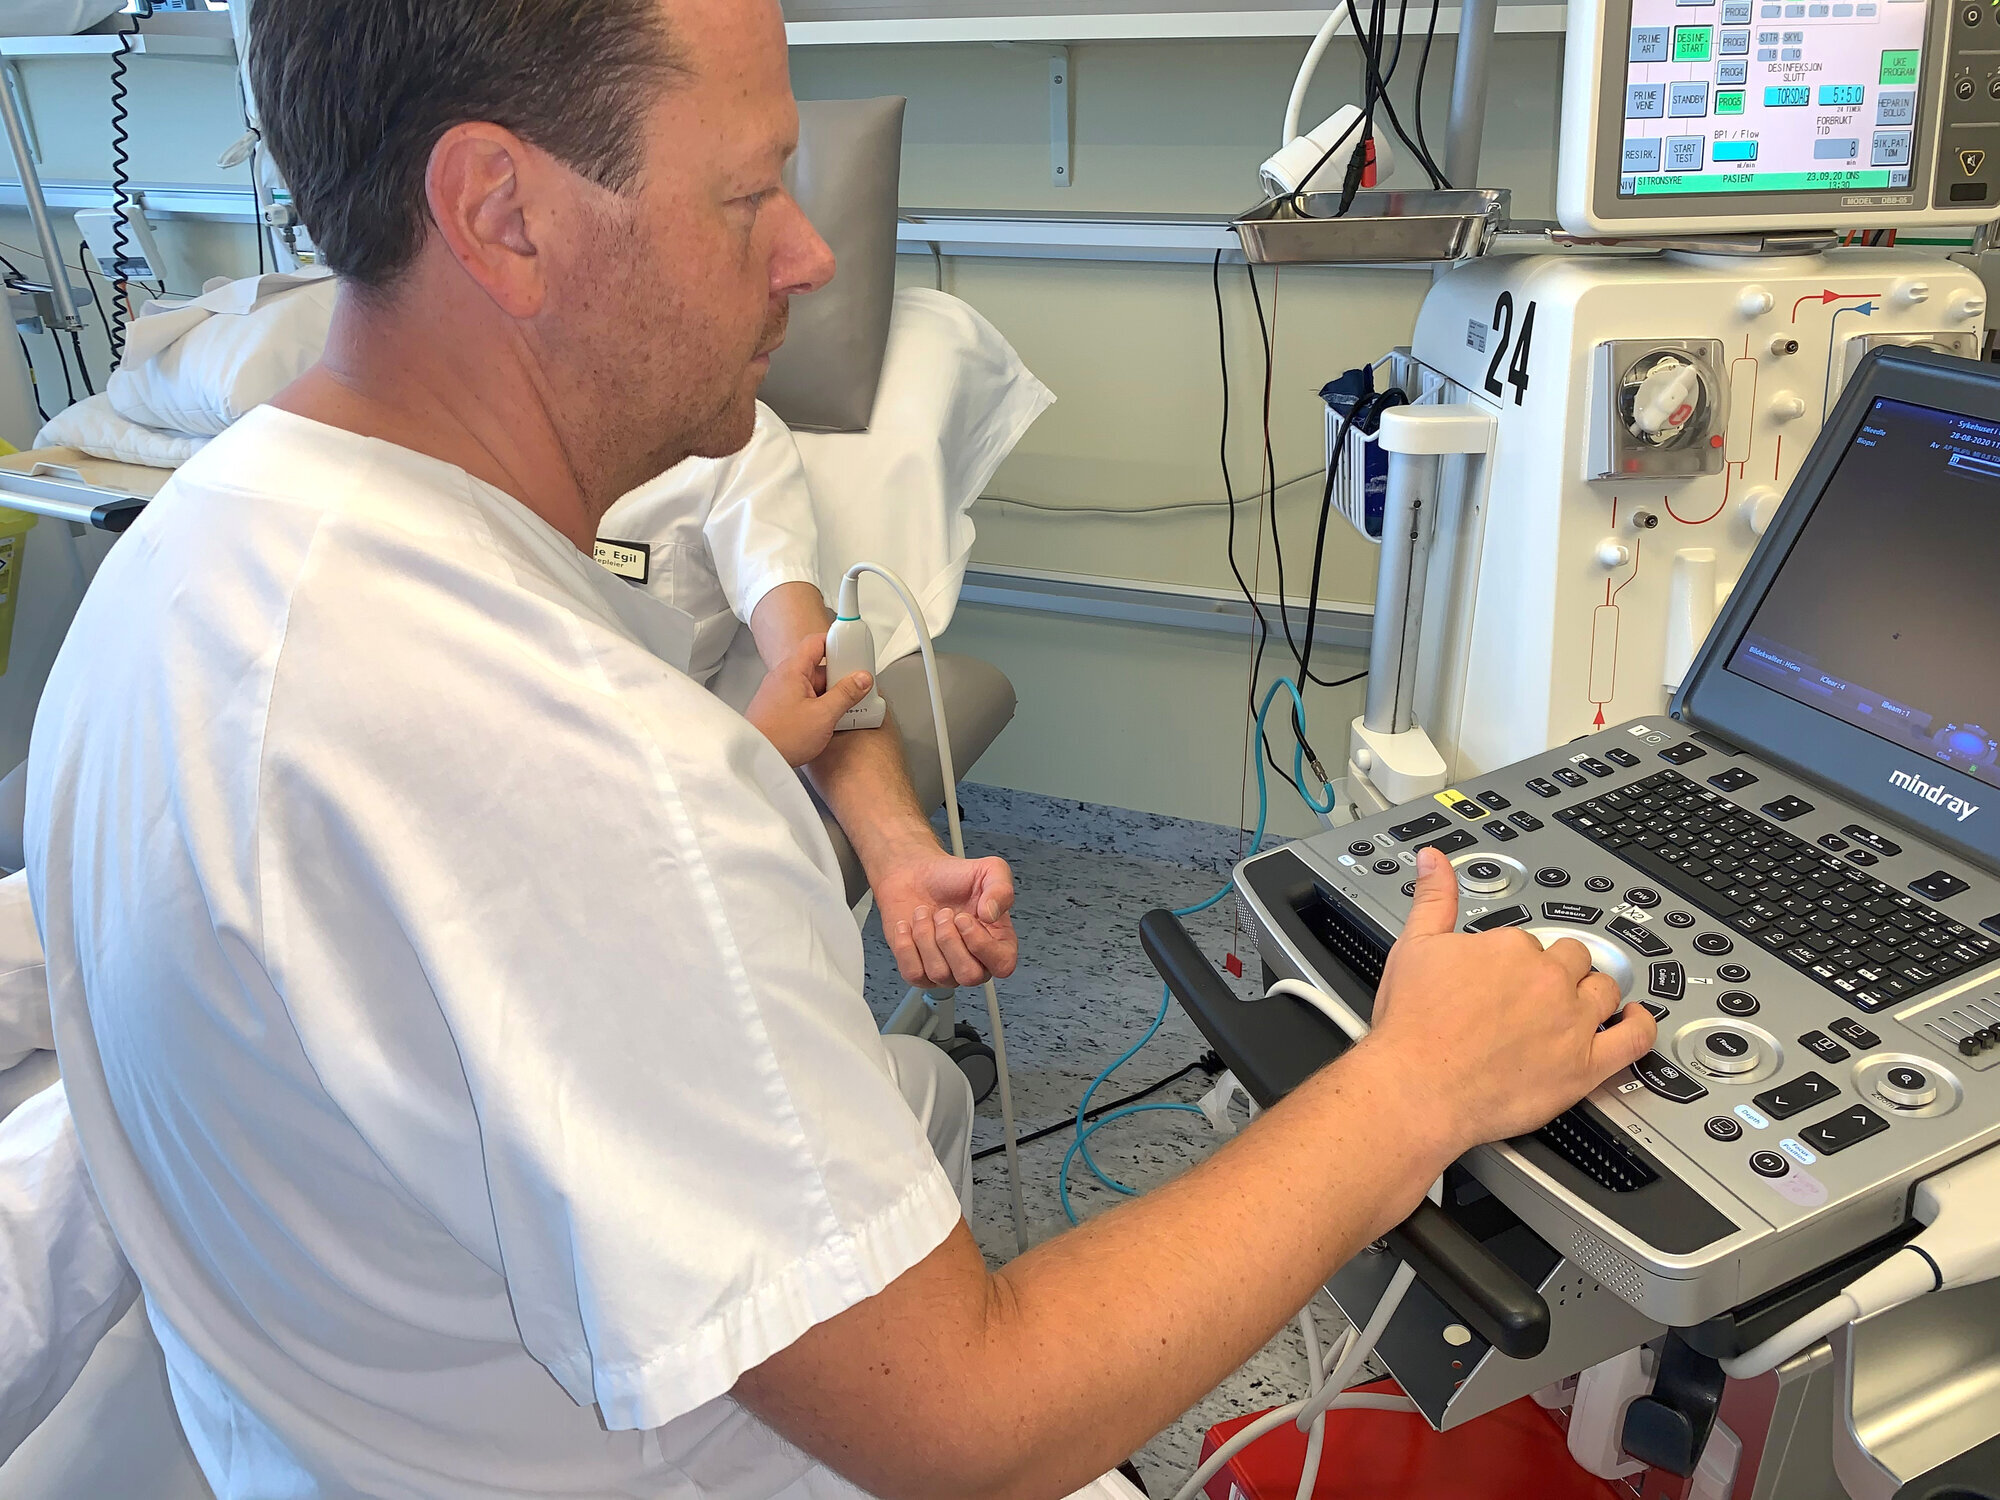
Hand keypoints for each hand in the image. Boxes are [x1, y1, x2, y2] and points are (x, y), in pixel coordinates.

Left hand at [744, 632, 874, 768]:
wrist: (755, 759)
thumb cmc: (781, 737)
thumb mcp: (823, 715)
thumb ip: (846, 694)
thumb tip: (862, 679)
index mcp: (792, 670)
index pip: (815, 642)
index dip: (835, 642)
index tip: (852, 649)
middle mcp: (783, 678)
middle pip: (817, 666)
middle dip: (837, 676)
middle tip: (854, 687)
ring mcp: (779, 694)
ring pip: (811, 685)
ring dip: (829, 693)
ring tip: (844, 708)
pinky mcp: (778, 709)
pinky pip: (803, 699)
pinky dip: (818, 705)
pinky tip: (827, 720)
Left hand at [871, 847, 1018, 987]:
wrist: (915, 875)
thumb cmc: (952, 877)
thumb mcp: (988, 870)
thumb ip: (1001, 888)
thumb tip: (991, 915)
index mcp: (998, 942)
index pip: (1002, 965)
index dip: (981, 945)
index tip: (964, 918)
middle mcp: (975, 961)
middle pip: (969, 976)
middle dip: (949, 939)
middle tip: (943, 913)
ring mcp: (947, 971)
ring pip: (938, 974)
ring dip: (926, 936)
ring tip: (925, 913)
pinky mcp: (918, 972)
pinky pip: (913, 974)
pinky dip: (906, 946)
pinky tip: (908, 926)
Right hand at [1365, 847, 1656, 1154]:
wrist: (1417, 1087)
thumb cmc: (1412, 1027)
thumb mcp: (1414, 947)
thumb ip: (1432, 898)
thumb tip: (1435, 860)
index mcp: (1511, 947)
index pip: (1528, 941)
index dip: (1513, 960)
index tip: (1499, 977)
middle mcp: (1548, 980)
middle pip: (1572, 960)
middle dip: (1557, 972)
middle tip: (1531, 993)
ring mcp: (1571, 1023)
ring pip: (1604, 991)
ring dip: (1593, 993)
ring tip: (1576, 1004)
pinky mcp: (1585, 1066)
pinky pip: (1633, 1040)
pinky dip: (1640, 1026)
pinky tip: (1634, 1020)